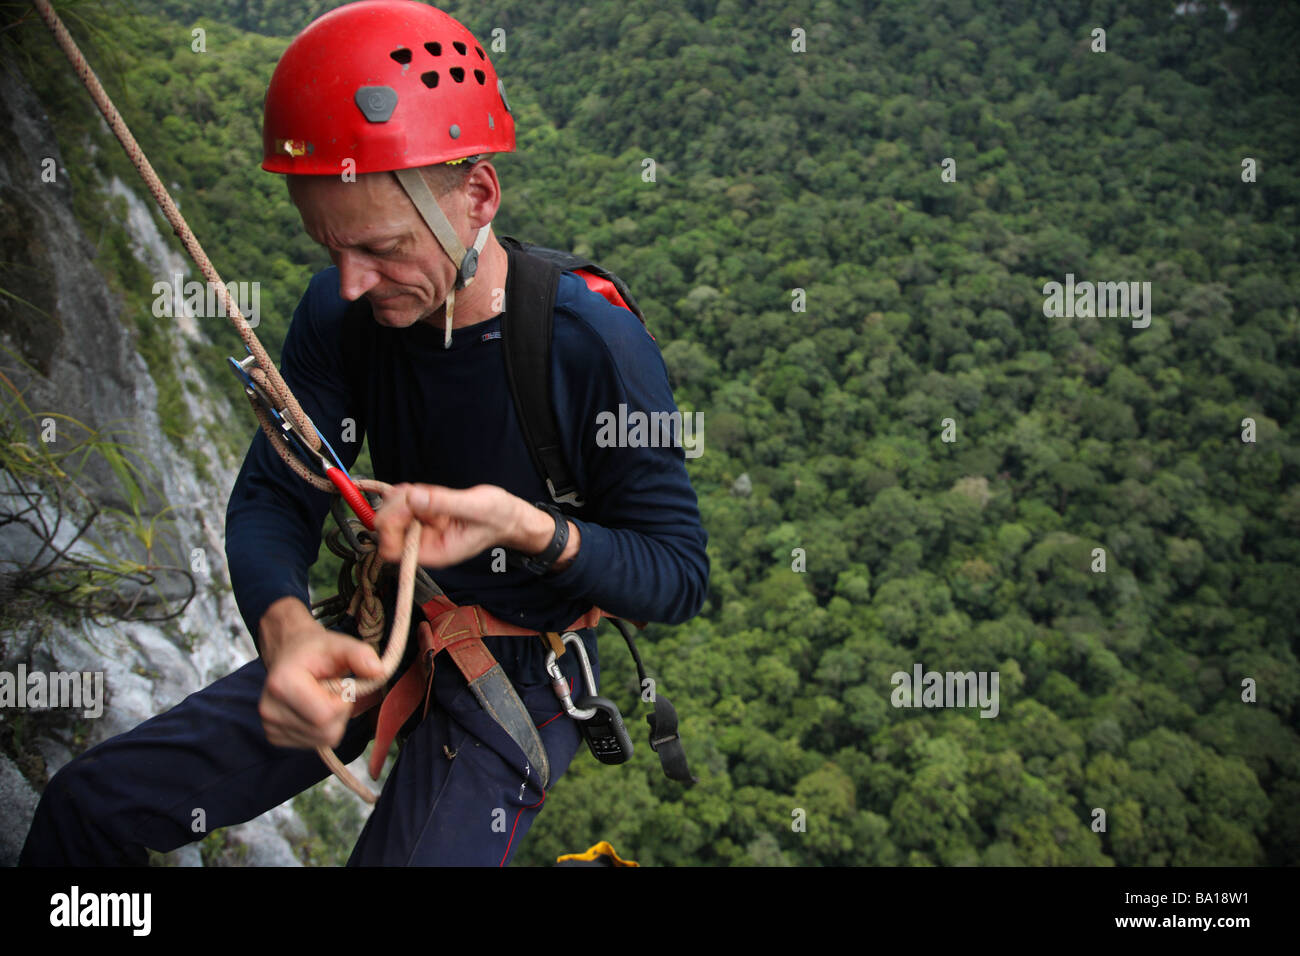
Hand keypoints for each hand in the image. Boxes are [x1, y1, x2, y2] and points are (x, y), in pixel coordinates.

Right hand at [259, 615, 384, 748]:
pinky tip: (314, 708)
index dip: (343, 702)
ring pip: (322, 740)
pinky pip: (313, 743)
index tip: (341, 683)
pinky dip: (322, 729)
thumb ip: (360, 654)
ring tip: (322, 697)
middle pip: (325, 731)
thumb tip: (379, 671)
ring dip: (333, 721)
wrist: (289, 653)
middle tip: (333, 690)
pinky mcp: (274, 737)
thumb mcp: (339, 644)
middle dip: (340, 713)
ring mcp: (270, 726)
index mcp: (282, 684)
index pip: (325, 715)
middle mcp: (270, 709)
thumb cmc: (315, 650)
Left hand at [373, 483, 527, 566]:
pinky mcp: (423, 515)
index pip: (391, 549)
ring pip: (392, 511)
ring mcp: (421, 529)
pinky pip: (402, 502)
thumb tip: (413, 497)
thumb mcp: (476, 508)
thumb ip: (444, 503)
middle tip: (419, 494)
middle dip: (398, 506)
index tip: (408, 506)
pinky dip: (409, 491)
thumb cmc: (498, 518)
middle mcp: (424, 543)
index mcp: (434, 552)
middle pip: (386, 528)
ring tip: (430, 493)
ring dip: (405, 496)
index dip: (392, 526)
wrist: (508, 516)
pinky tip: (427, 491)